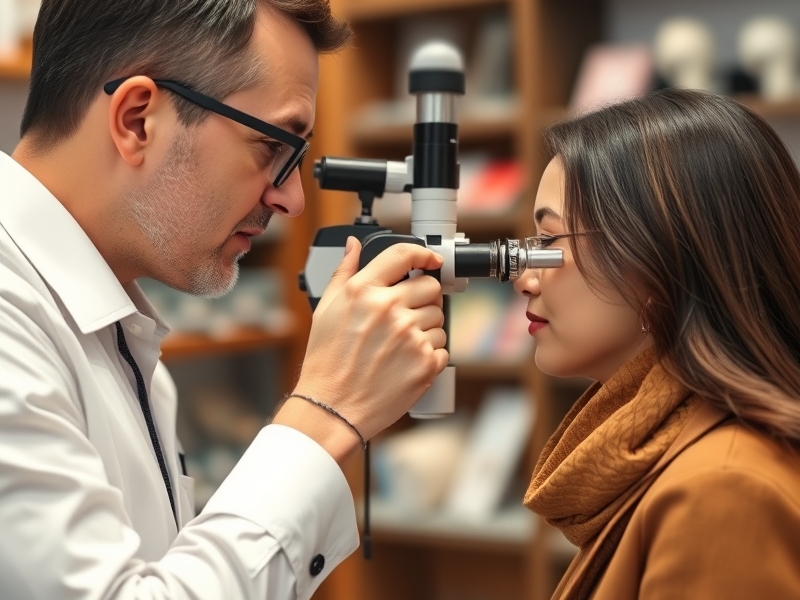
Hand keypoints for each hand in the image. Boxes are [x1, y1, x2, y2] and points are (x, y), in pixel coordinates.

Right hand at [273, 237, 447, 460]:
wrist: (332, 407)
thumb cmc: (326, 362)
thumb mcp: (326, 309)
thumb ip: (344, 272)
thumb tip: (353, 245)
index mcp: (363, 291)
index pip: (403, 255)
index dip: (423, 254)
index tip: (431, 260)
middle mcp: (389, 309)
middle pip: (431, 287)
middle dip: (424, 298)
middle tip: (407, 315)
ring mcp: (409, 336)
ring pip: (439, 318)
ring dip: (426, 328)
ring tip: (400, 345)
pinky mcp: (425, 363)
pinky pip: (442, 347)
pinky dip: (429, 355)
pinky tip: (406, 362)